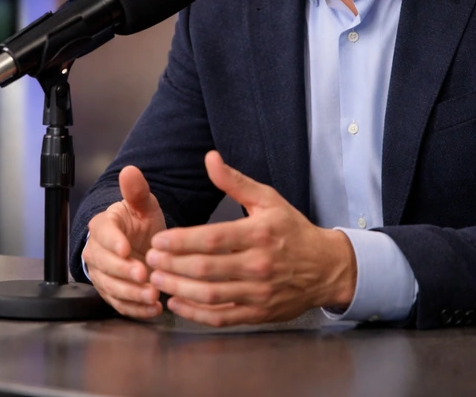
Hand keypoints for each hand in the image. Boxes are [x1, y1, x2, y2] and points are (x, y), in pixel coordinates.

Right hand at [82, 165, 166, 318]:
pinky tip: (153, 309)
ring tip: (153, 295)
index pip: (103, 234)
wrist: (141, 245)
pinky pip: (119, 304)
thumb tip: (130, 171)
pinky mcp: (112, 293)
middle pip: (104, 264)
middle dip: (124, 272)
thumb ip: (137, 191)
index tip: (127, 249)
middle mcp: (97, 252)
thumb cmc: (141, 223)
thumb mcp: (144, 205)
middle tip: (144, 275)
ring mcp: (102, 275)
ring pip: (111, 287)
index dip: (114, 242)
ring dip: (131, 293)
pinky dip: (135, 309)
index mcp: (103, 226)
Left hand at [144, 151, 356, 326]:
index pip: (212, 239)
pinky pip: (221, 317)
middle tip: (149, 259)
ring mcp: (259, 292)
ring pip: (210, 294)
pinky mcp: (258, 313)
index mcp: (259, 233)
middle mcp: (259, 264)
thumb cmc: (292, 230)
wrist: (326, 268)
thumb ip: (235, 181)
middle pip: (206, 268)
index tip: (159, 240)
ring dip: (178, 288)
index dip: (181, 241)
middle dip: (172, 265)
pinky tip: (177, 302)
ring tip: (156, 279)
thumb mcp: (268, 199)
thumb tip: (209, 158)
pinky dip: (195, 313)